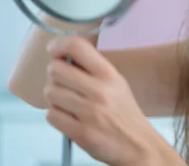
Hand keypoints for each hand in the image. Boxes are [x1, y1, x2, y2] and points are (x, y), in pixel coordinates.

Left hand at [44, 36, 182, 165]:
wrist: (138, 145)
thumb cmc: (124, 113)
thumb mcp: (117, 83)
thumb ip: (92, 69)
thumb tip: (62, 55)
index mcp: (109, 74)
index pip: (77, 46)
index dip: (59, 44)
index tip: (54, 49)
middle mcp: (100, 90)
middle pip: (55, 69)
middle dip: (54, 76)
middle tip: (64, 83)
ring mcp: (90, 112)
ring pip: (50, 92)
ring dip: (55, 97)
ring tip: (69, 102)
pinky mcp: (81, 132)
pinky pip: (51, 115)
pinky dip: (56, 116)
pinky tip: (69, 117)